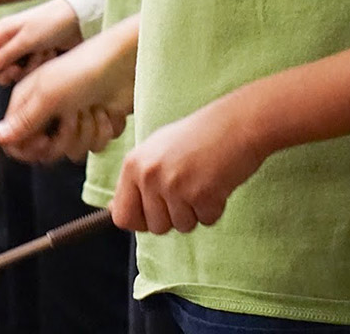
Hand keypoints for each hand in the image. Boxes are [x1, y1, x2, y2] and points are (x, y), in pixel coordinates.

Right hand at [0, 0, 82, 91]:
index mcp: (2, 32)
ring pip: (13, 73)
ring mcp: (22, 49)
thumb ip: (6, 54)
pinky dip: (37, 68)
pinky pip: (28, 72)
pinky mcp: (35, 56)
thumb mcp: (28, 38)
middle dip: (8, 73)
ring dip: (27, 69)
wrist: (79, 19)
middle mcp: (9, 41)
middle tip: (21, 68)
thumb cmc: (52, 22)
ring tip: (41, 56)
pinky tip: (47, 56)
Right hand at [0, 18, 137, 163]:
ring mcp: (73, 120)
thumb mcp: (48, 93)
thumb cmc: (83, 69)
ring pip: (73, 150)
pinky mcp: (95, 126)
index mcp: (30, 100)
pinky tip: (106, 110)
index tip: (44, 141)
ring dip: (86, 131)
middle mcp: (49, 112)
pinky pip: (95, 146)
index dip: (28, 147)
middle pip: (45, 150)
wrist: (125, 63)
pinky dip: (103, 129)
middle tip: (72, 116)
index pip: (15, 139)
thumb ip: (24, 120)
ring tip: (92, 107)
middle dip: (64, 137)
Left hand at [111, 91, 268, 235]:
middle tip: (187, 184)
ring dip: (195, 211)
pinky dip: (215, 208)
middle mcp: (149, 176)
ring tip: (201, 179)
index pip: (122, 216)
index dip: (140, 220)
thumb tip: (114, 212)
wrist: (235, 122)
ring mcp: (174, 186)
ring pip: (182, 226)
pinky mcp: (201, 195)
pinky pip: (206, 221)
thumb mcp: (156, 150)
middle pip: (154, 227)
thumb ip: (137, 181)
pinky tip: (217, 182)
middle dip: (173, 215)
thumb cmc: (197, 136)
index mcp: (133, 164)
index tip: (156, 210)